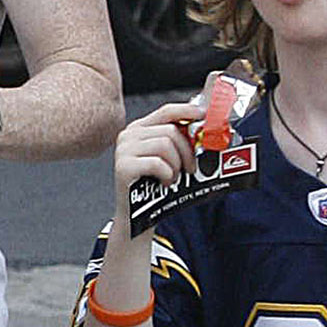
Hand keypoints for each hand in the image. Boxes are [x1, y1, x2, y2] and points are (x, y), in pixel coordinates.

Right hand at [114, 96, 206, 212]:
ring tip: (173, 177)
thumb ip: (177, 141)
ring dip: (176, 165)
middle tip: (190, 168)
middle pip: (170, 130)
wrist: (137, 215)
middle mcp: (129, 135)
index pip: (166, 111)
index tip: (203, 115)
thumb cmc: (154, 185)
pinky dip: (167, 175)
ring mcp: (124, 149)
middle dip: (186, 151)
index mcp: (140, 129)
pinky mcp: (124, 166)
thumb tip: (202, 129)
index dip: (187, 111)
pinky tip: (164, 182)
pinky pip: (157, 163)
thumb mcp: (167, 158)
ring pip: (165, 145)